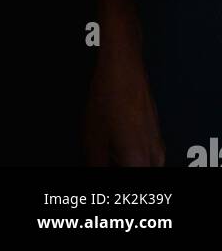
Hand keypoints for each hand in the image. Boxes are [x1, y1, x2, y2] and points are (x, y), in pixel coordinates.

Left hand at [82, 26, 165, 165]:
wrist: (123, 68)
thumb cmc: (111, 97)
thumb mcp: (93, 139)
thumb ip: (97, 165)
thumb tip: (96, 172)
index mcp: (139, 163)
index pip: (126, 182)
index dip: (110, 174)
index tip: (101, 166)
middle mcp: (155, 158)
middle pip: (137, 174)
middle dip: (117, 169)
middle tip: (102, 160)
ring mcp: (158, 145)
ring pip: (141, 166)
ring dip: (123, 163)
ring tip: (105, 149)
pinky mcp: (155, 134)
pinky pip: (144, 154)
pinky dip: (129, 154)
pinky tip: (114, 140)